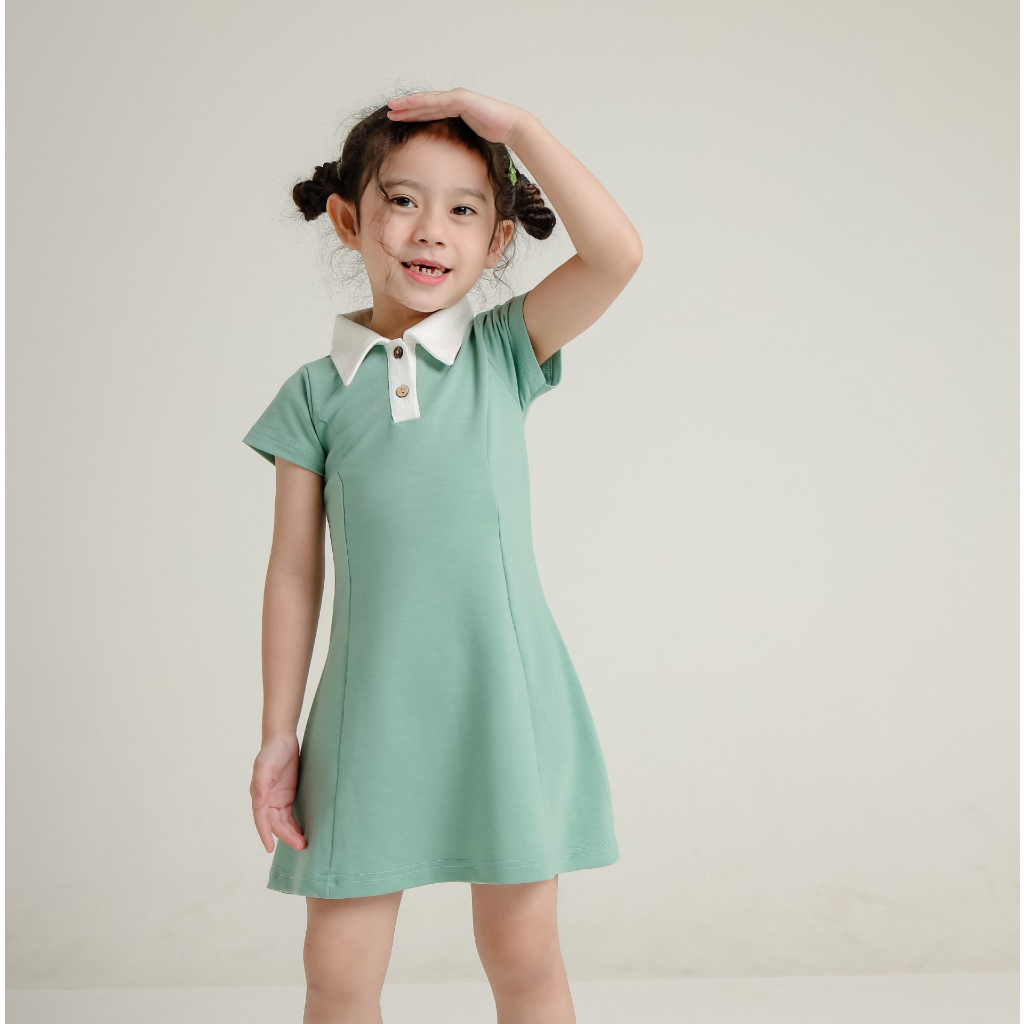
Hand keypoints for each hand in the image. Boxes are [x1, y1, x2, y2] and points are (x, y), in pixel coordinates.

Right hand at [251, 734, 306, 853]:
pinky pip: (289, 816)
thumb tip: (259, 803)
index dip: (265, 833)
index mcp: (259, 795)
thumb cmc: (272, 752)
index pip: (261, 819)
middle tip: (300, 846)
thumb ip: (261, 784)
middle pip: (275, 824)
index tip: (269, 848)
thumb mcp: (265, 766)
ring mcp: (276, 800)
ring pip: (282, 823)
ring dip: (291, 834)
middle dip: (286, 836)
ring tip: (303, 845)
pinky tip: (301, 833)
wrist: (282, 740)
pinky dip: (294, 825)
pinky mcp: (287, 797)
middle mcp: (266, 801)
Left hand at [385, 88, 528, 146]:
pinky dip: (422, 102)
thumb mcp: (469, 139)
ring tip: (393, 107)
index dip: (413, 114)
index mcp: (454, 110)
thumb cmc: (494, 133)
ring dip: (409, 104)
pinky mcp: (461, 99)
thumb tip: (448, 158)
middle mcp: (453, 100)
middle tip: (389, 110)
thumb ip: (458, 141)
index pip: (429, 111)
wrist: (510, 126)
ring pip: (427, 101)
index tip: (397, 118)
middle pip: (424, 104)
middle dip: (406, 108)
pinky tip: (410, 105)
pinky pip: (437, 101)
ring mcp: (456, 98)